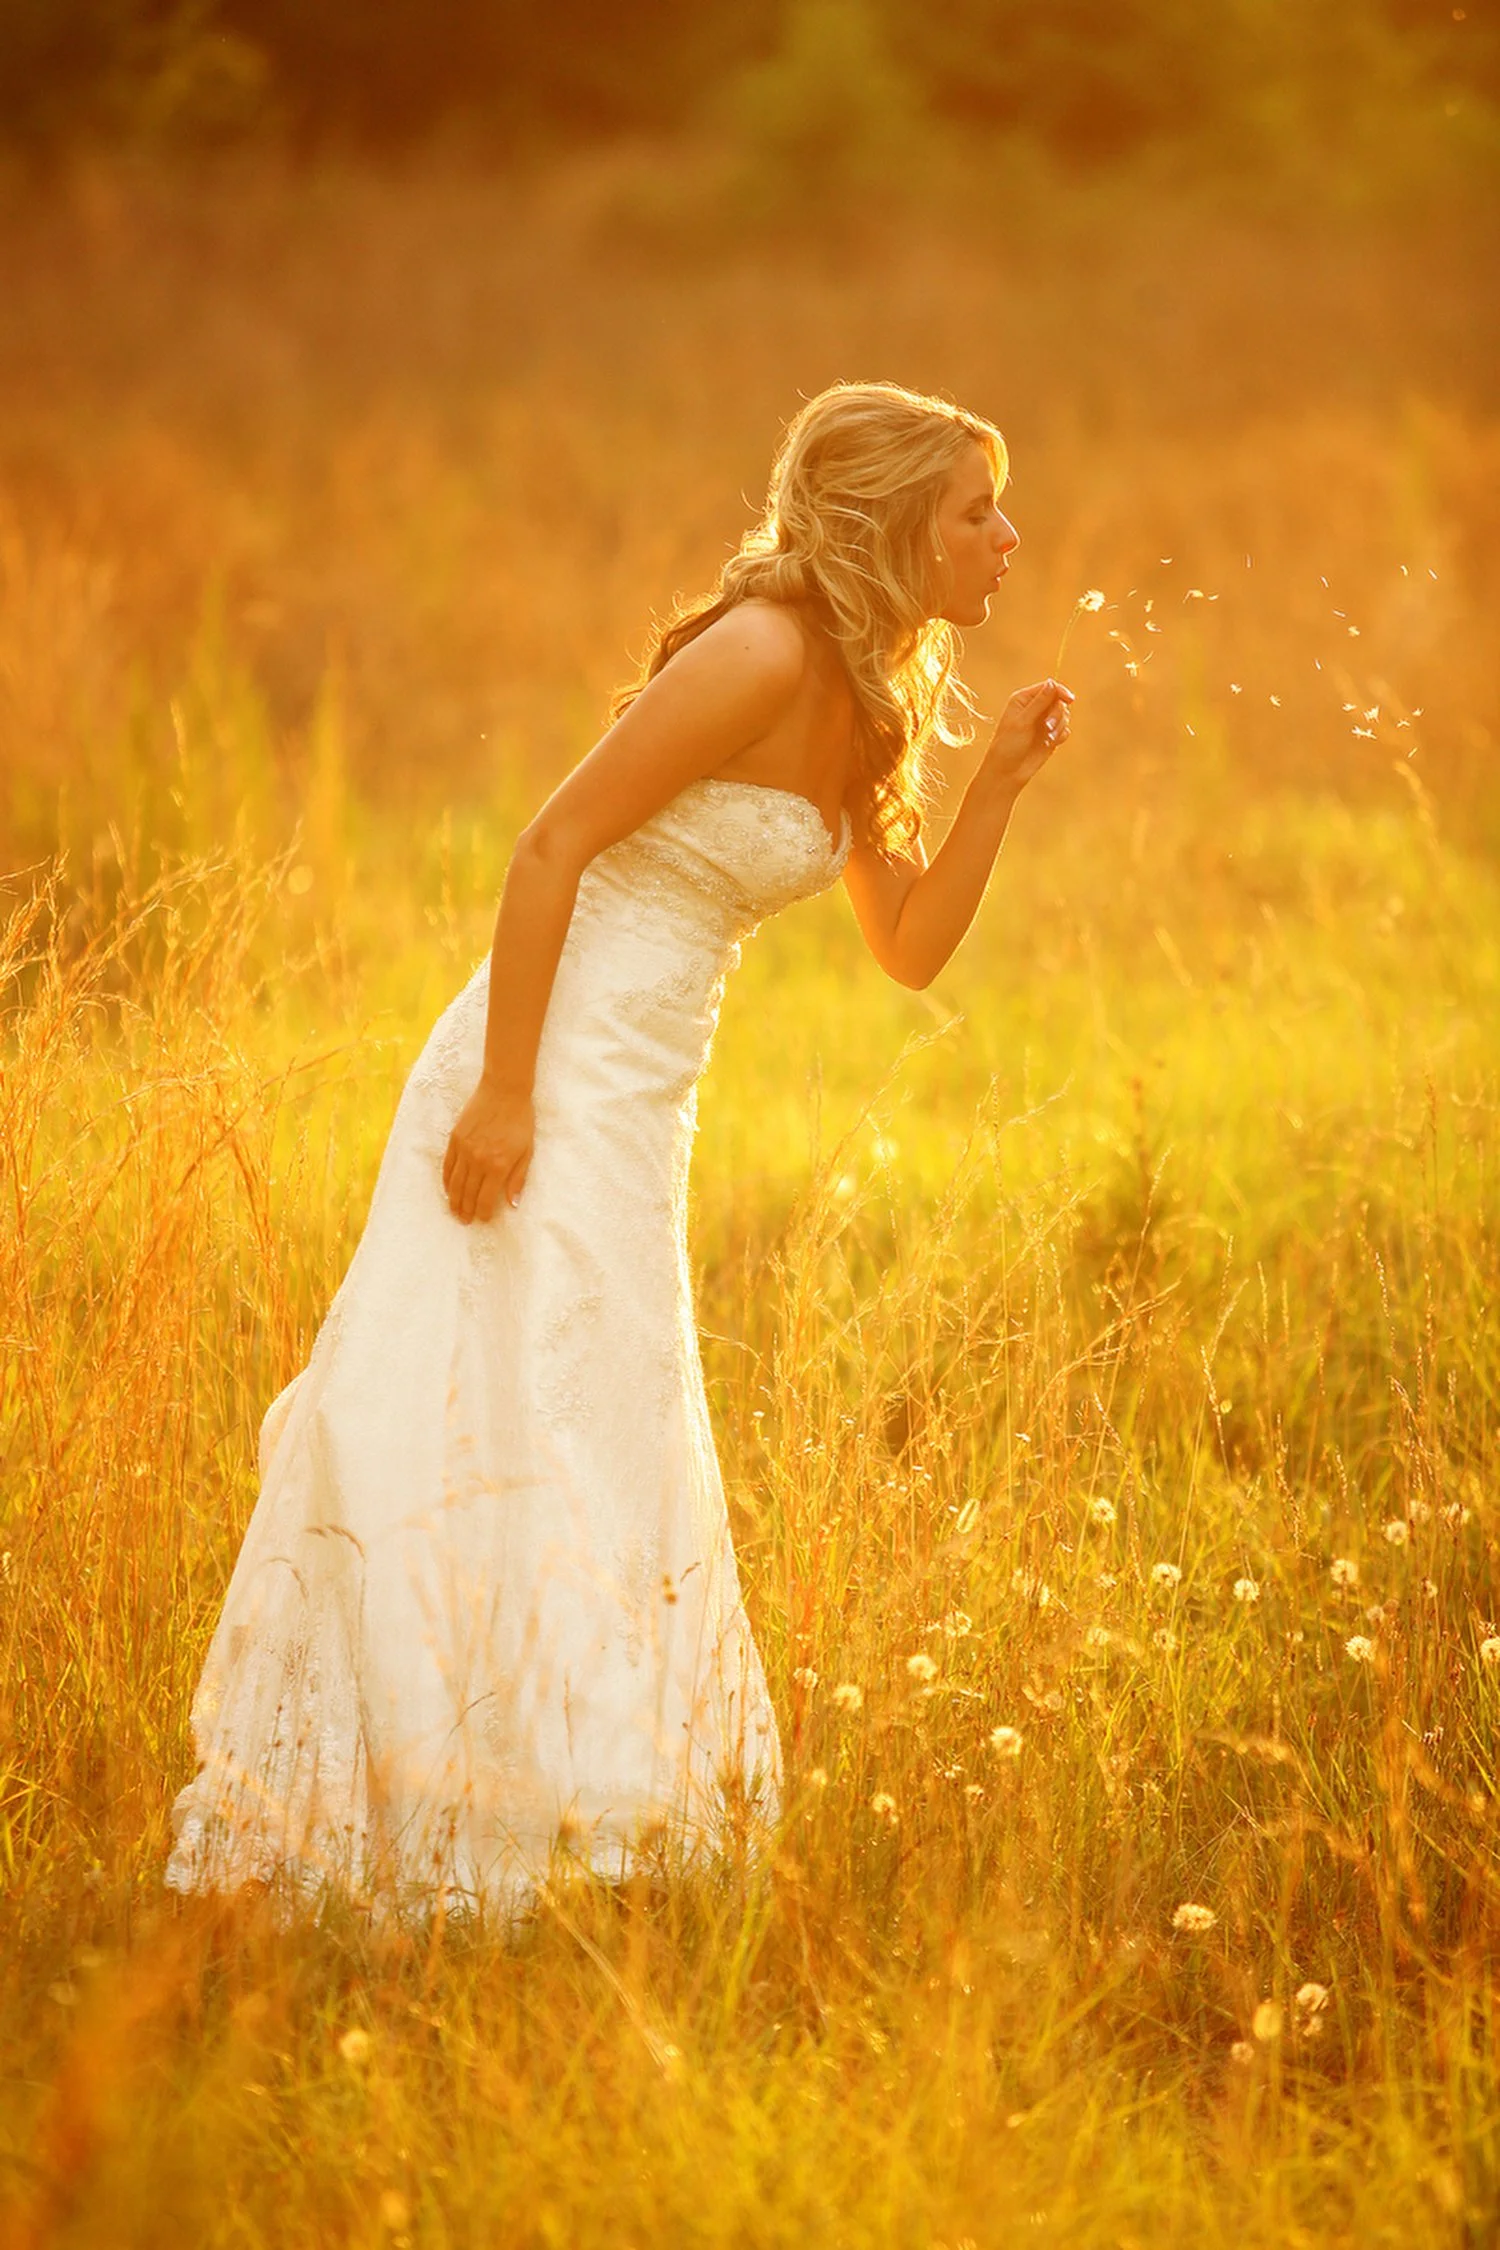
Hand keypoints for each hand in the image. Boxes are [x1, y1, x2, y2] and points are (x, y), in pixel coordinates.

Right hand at [442, 1077, 533, 1223]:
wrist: (504, 1090)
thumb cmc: (520, 1120)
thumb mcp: (527, 1151)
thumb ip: (518, 1179)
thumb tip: (513, 1204)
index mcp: (498, 1166)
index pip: (486, 1199)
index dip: (484, 1213)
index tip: (484, 1219)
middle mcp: (479, 1161)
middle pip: (468, 1194)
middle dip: (467, 1210)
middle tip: (465, 1221)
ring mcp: (464, 1150)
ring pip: (455, 1183)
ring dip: (454, 1200)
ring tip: (455, 1211)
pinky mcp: (455, 1139)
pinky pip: (447, 1166)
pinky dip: (446, 1181)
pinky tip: (448, 1190)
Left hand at [984, 678, 1074, 788]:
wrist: (1007, 772)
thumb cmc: (1008, 745)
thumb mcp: (1023, 721)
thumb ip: (1039, 702)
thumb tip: (1052, 682)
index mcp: (1024, 699)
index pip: (1049, 687)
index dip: (1061, 691)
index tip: (1069, 700)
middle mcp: (1035, 708)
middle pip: (1059, 700)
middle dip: (1057, 713)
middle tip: (1048, 726)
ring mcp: (1043, 722)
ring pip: (1064, 715)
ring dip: (1059, 725)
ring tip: (1048, 738)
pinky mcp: (1050, 735)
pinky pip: (1065, 729)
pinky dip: (1060, 735)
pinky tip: (1049, 743)